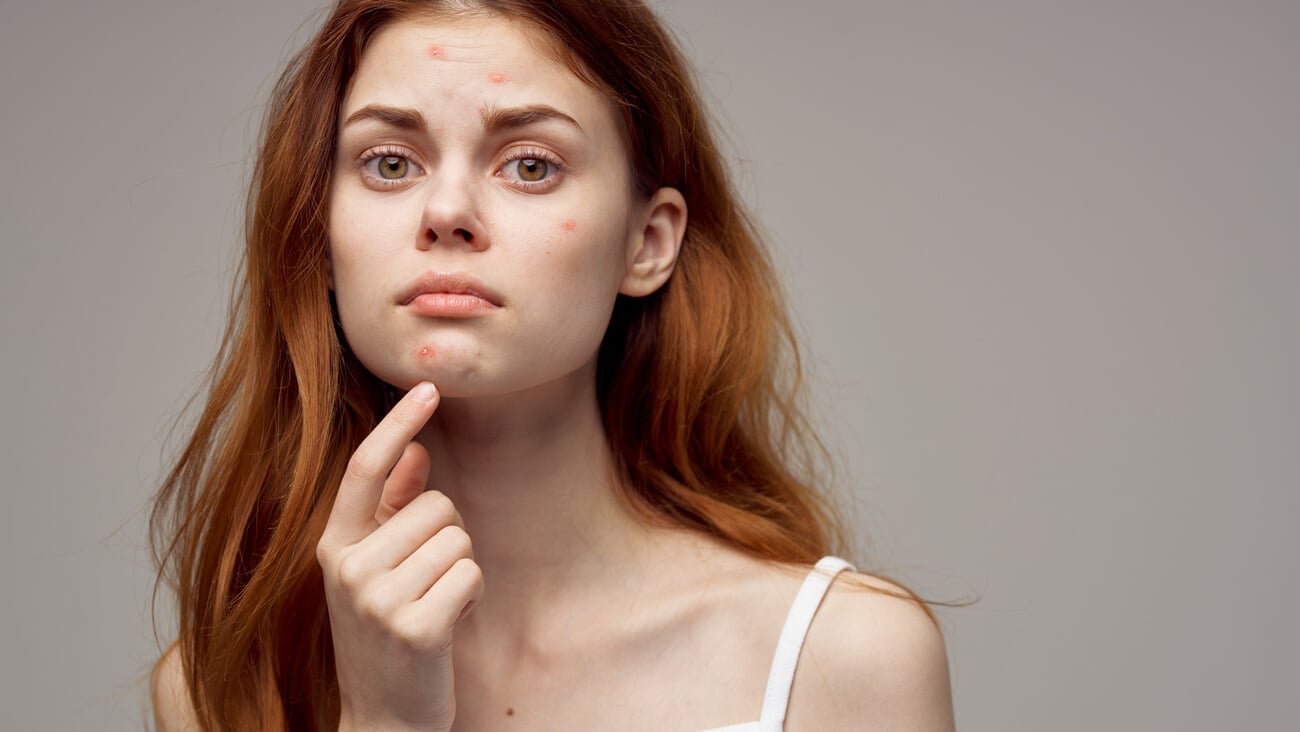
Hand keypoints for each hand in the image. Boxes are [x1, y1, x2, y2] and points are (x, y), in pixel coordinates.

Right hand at [316, 382, 483, 730]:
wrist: (382, 721)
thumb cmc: (386, 637)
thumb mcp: (377, 572)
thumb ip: (392, 510)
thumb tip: (417, 452)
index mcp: (333, 547)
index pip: (364, 469)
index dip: (398, 424)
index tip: (428, 387)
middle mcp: (348, 568)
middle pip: (436, 504)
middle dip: (447, 537)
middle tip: (425, 584)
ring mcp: (378, 599)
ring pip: (458, 537)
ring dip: (460, 569)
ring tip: (433, 605)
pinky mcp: (416, 626)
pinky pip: (470, 572)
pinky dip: (470, 594)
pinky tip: (447, 624)